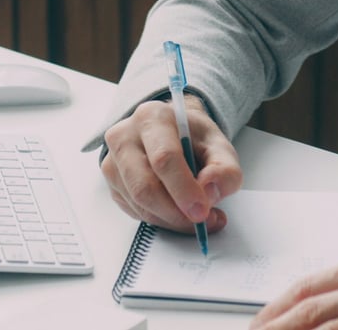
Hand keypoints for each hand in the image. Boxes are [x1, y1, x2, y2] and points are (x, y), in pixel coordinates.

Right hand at [101, 95, 242, 232]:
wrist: (174, 133)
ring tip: (197, 216)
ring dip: (170, 219)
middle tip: (202, 221)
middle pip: (144, 186)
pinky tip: (178, 212)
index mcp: (153, 117)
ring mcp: (113, 161)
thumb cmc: (194, 138)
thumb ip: (225, 169)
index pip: (164, 157)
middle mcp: (125, 136)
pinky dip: (160, 219)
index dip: (184, 188)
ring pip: (138, 204)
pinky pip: (134, 212)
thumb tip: (210, 190)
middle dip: (176, 212)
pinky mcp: (112, 184)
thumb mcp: (219, 146)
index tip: (202, 211)